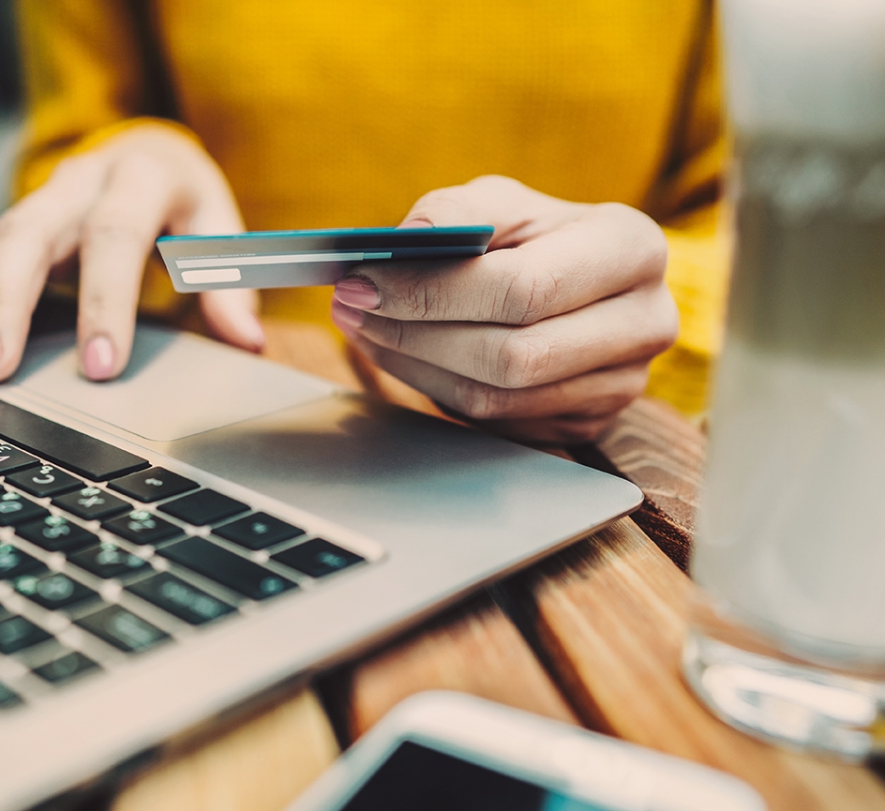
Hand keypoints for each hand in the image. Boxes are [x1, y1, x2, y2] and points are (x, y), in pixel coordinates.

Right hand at [0, 124, 263, 383]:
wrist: (151, 149)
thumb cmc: (188, 201)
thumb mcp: (220, 230)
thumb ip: (230, 283)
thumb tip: (248, 340)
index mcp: (139, 178)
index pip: (115, 238)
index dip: (105, 302)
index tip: (99, 366)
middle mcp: (81, 181)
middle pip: (31, 234)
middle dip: (5, 304)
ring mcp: (43, 198)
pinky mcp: (19, 219)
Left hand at [331, 176, 677, 443]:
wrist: (579, 283)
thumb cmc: (536, 236)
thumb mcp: (502, 202)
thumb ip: (458, 210)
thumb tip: (408, 239)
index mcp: (632, 249)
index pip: (522, 288)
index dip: (433, 291)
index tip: (362, 280)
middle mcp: (645, 322)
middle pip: (511, 355)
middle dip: (415, 332)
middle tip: (349, 307)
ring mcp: (622, 384)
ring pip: (497, 398)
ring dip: (413, 364)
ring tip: (363, 327)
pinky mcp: (587, 424)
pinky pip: (495, 423)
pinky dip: (433, 388)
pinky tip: (399, 353)